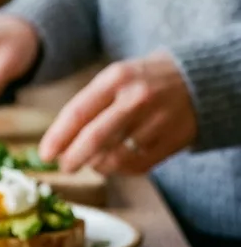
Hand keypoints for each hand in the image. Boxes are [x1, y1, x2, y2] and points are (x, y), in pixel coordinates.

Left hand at [38, 51, 196, 174]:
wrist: (201, 79)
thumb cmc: (144, 80)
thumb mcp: (115, 77)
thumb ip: (89, 104)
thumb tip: (60, 140)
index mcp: (116, 78)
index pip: (78, 112)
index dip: (58, 137)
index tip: (45, 154)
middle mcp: (137, 98)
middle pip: (96, 137)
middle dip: (73, 157)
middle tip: (64, 167)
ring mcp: (158, 120)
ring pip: (116, 156)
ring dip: (96, 164)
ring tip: (91, 161)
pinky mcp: (173, 141)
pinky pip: (137, 165)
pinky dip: (119, 169)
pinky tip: (114, 163)